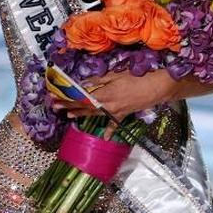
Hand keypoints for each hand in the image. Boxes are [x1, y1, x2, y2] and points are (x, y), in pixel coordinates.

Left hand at [54, 69, 176, 120]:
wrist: (157, 87)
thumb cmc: (138, 77)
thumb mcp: (117, 74)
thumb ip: (100, 80)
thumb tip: (85, 83)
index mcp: (105, 94)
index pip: (80, 97)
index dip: (67, 98)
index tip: (55, 97)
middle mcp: (107, 105)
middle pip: (84, 107)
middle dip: (69, 106)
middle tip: (56, 107)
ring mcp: (115, 112)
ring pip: (95, 114)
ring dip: (82, 115)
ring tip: (70, 115)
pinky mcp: (124, 114)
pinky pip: (114, 124)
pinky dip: (109, 131)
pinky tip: (104, 137)